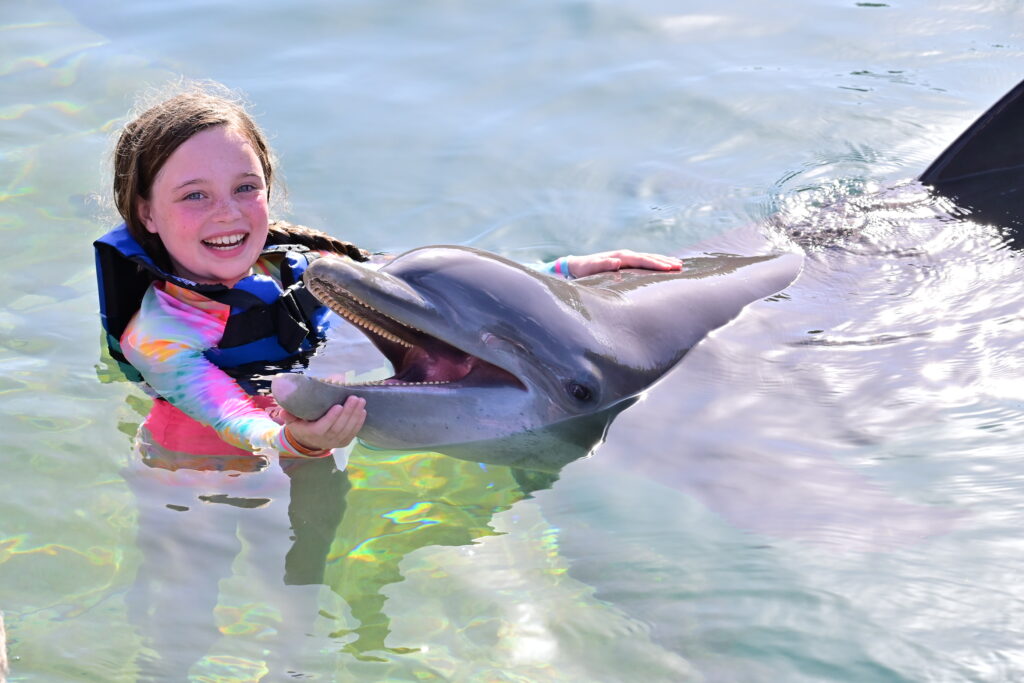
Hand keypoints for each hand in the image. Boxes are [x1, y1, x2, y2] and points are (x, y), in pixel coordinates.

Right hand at [278, 395, 366, 454]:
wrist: (309, 442)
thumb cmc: (301, 427)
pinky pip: (353, 433)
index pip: (323, 427)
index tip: (338, 406)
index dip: (331, 417)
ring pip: (348, 429)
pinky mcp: (344, 442)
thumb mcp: (292, 422)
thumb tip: (284, 409)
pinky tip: (363, 411)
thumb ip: (289, 415)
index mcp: (312, 433)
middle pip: (339, 427)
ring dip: (356, 415)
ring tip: (361, 401)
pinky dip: (359, 422)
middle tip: (354, 398)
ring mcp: (336, 442)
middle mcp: (325, 439)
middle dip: (348, 412)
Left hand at [566, 249, 681, 277]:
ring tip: (679, 264)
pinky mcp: (626, 261)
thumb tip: (616, 261)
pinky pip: (645, 261)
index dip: (656, 264)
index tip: (669, 268)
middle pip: (649, 257)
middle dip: (665, 261)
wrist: (577, 264)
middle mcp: (626, 254)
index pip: (642, 260)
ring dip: (664, 260)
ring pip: (649, 258)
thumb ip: (603, 265)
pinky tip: (664, 264)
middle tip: (680, 266)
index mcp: (621, 257)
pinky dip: (656, 261)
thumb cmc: (584, 269)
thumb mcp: (590, 268)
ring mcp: (627, 256)